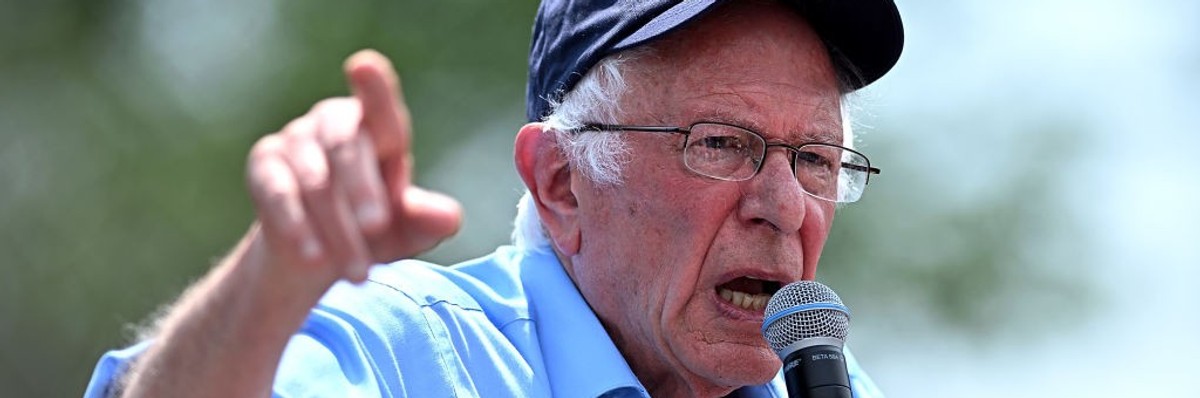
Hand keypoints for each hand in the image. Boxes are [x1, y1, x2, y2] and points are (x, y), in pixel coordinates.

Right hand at [245, 49, 461, 284]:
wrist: (316, 256)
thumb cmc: (373, 232)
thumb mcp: (405, 232)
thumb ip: (425, 220)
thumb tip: (450, 217)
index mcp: (380, 130)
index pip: (380, 106)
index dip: (374, 86)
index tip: (363, 65)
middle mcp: (335, 122)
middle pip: (348, 147)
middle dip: (364, 193)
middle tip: (377, 229)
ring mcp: (296, 139)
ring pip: (315, 180)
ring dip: (337, 228)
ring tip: (358, 273)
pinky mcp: (263, 163)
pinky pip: (279, 193)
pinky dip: (298, 227)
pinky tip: (312, 257)